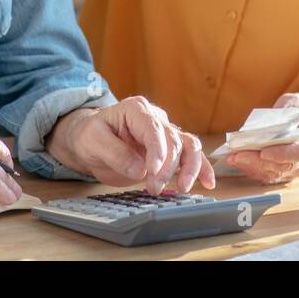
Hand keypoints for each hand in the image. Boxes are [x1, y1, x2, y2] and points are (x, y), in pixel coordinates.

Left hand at [48, 97, 216, 193]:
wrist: (90, 140)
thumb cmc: (90, 136)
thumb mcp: (93, 142)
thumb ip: (115, 153)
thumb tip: (140, 169)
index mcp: (136, 109)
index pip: (154, 129)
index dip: (157, 151)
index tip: (152, 172)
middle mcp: (155, 117)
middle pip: (173, 140)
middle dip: (168, 167)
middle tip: (154, 188)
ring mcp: (165, 133)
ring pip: (189, 146)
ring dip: (190, 168)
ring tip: (183, 187)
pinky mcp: (169, 150)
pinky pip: (191, 155)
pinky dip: (202, 168)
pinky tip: (208, 183)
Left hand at [227, 93, 298, 184]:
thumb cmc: (296, 109)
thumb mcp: (289, 105)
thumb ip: (276, 116)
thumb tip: (253, 130)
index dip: (282, 154)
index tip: (263, 152)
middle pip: (286, 166)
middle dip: (259, 162)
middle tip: (237, 156)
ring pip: (276, 174)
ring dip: (252, 167)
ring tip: (233, 158)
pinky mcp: (289, 175)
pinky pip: (271, 176)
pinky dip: (253, 170)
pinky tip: (239, 162)